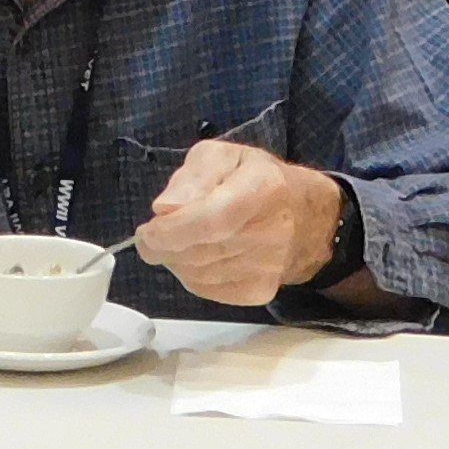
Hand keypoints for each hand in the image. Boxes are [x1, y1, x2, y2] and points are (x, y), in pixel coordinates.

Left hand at [130, 140, 337, 306]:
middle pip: (200, 252)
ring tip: (176, 241)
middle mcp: (273, 231)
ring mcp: (269, 267)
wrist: (301, 216)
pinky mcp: (261, 292)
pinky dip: (190, 276)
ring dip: (175, 261)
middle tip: (152, 235)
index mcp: (265, 187)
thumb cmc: (253, 178)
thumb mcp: (222, 156)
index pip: (212, 219)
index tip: (147, 231)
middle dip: (165, 246)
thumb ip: (192, 178)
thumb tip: (165, 208)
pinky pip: (208, 290)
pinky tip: (195, 257)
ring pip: (199, 275)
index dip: (173, 230)